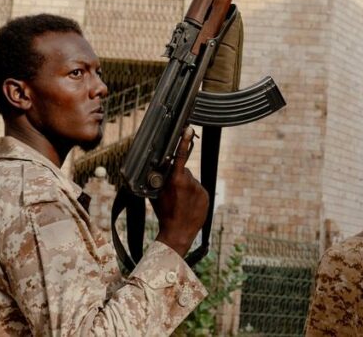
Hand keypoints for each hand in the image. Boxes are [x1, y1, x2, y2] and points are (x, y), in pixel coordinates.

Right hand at [152, 127, 208, 256]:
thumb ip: (159, 179)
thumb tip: (158, 169)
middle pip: (183, 171)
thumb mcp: (156, 194)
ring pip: (191, 180)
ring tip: (181, 201)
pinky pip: (198, 189)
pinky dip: (194, 194)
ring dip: (186, 186)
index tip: (188, 129)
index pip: (179, 156)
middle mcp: (189, 182)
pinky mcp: (206, 196)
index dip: (183, 141)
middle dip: (178, 177)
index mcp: (175, 180)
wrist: (178, 233)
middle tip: (173, 192)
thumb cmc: (164, 214)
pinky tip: (188, 204)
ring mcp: (199, 189)